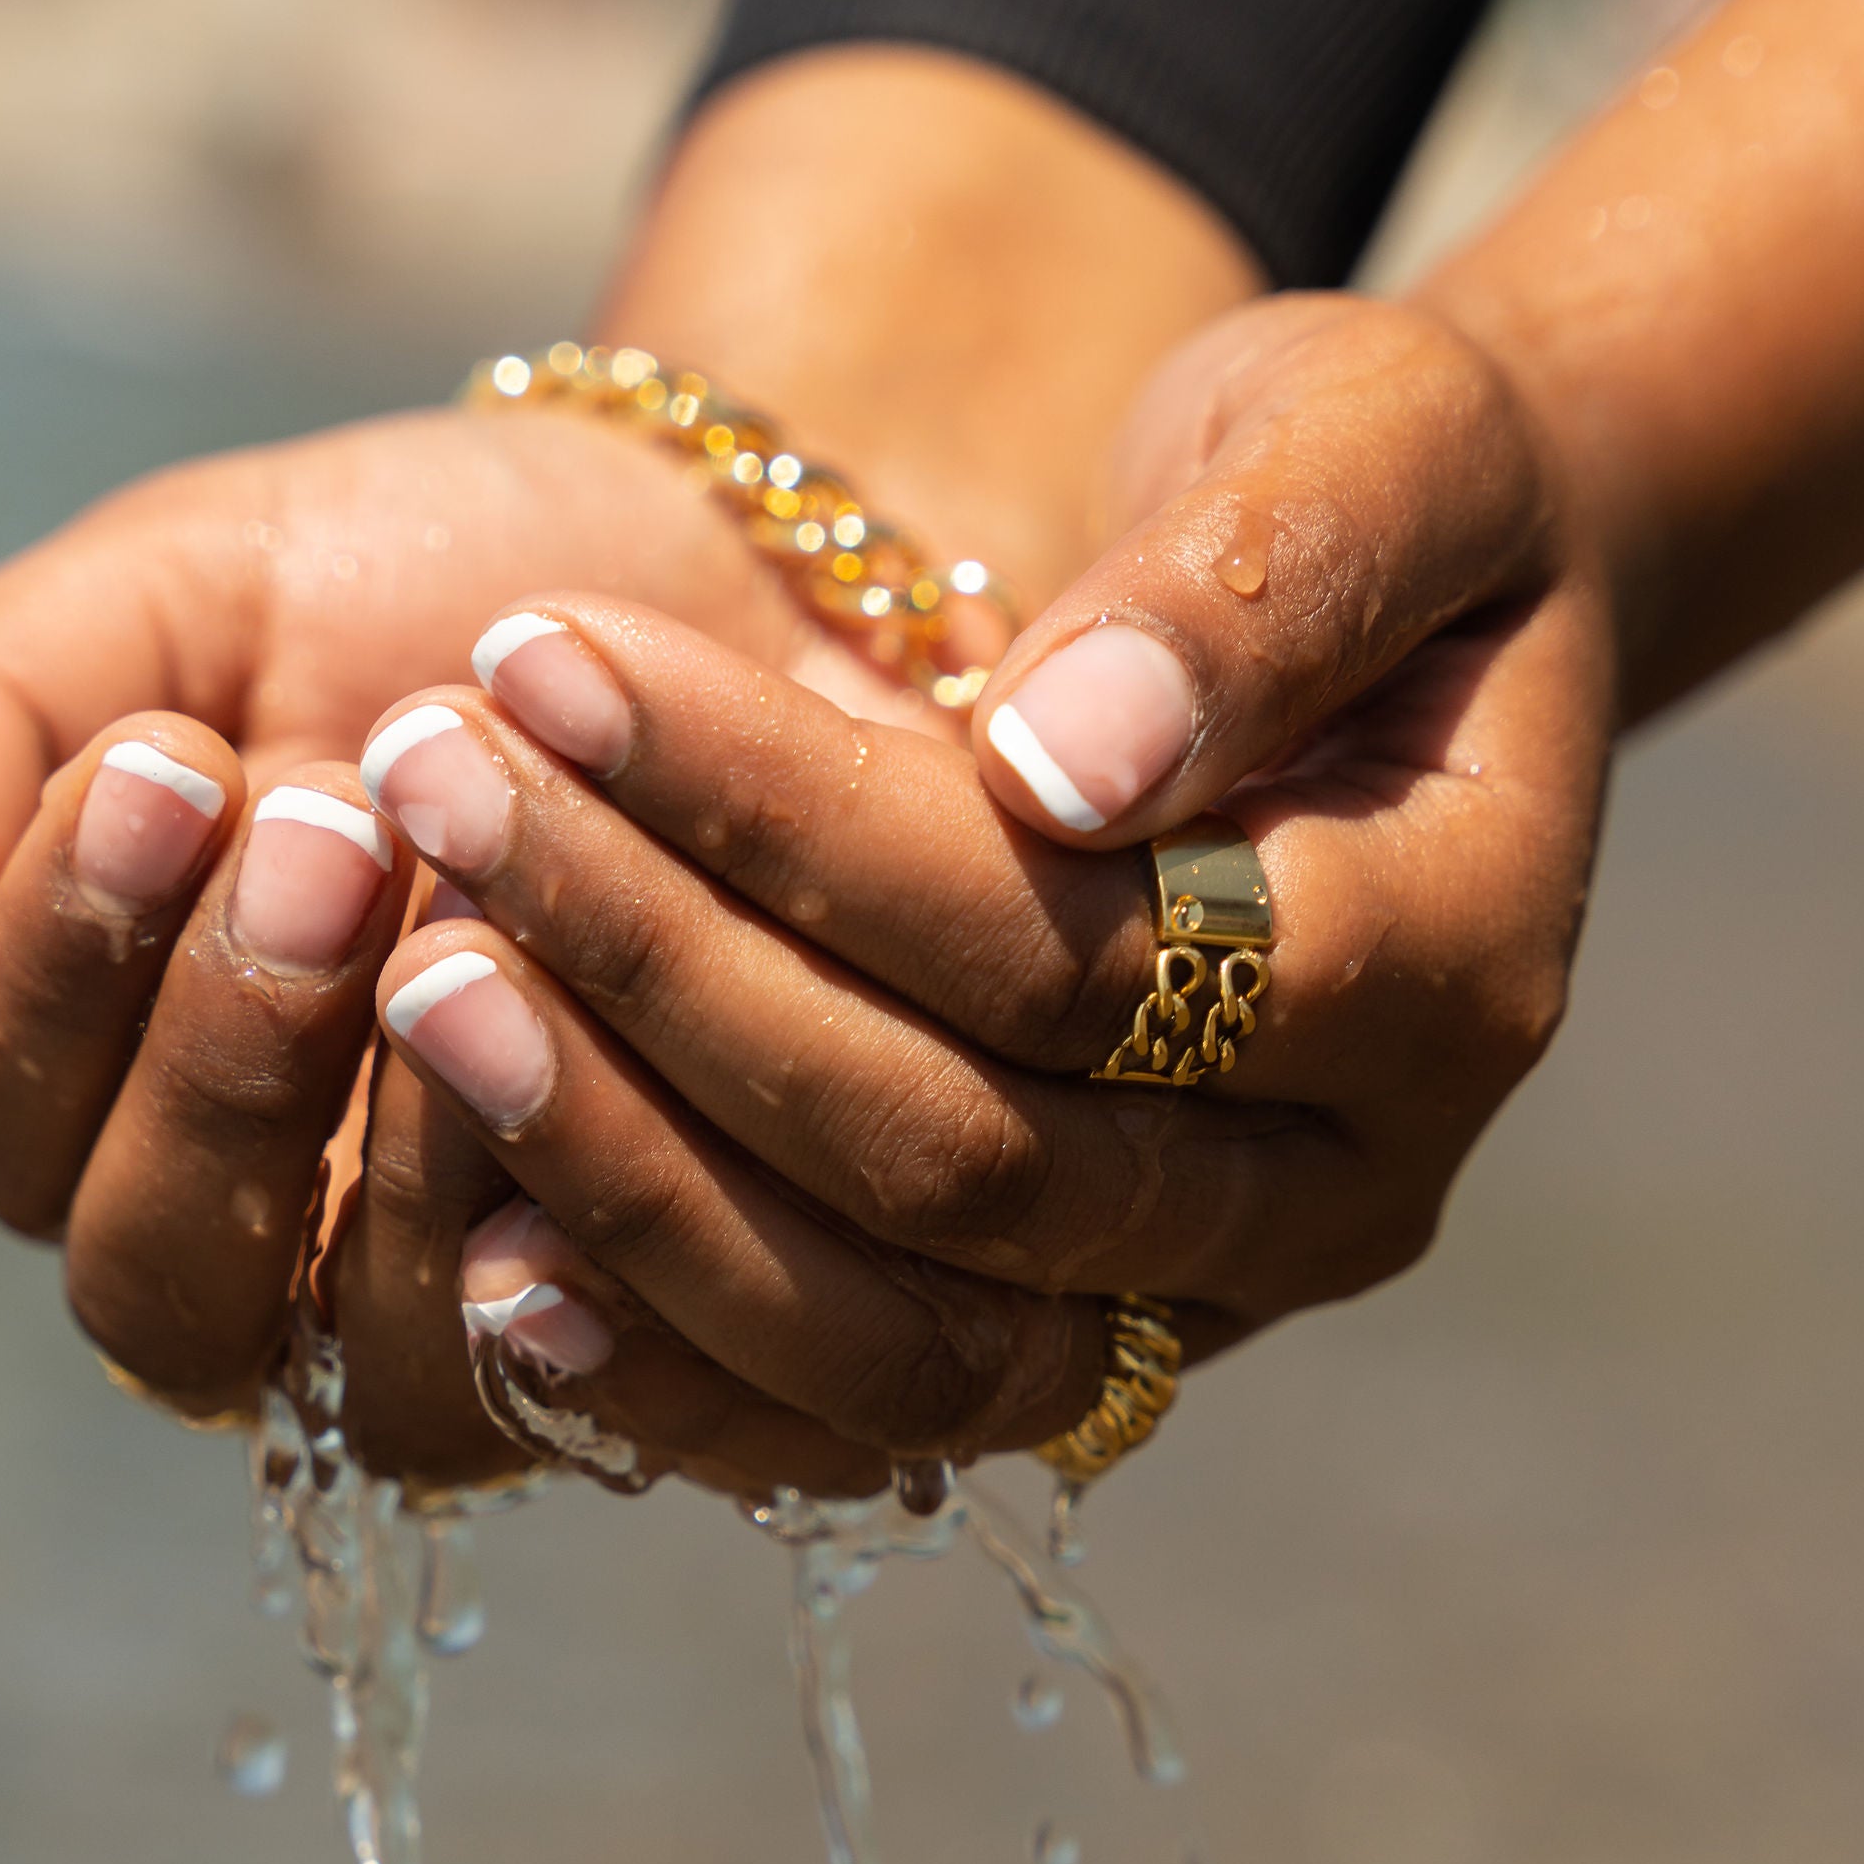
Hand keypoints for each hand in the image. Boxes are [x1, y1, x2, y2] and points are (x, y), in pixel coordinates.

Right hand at [0, 402, 934, 1496]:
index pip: (2, 1131)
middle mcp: (263, 1237)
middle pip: (160, 1294)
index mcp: (102, 1079)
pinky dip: (577, 1230)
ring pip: (363, 1377)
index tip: (168, 765)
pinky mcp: (641, 1323)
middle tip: (330, 831)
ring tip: (470, 921)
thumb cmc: (432, 595)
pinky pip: (577, 1380)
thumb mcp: (180, 593)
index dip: (57, 973)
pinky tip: (602, 1051)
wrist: (737, 592)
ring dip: (398, 1157)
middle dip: (223, 1062)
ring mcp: (452, 1308)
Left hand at [361, 293, 1609, 1431]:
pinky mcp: (1080, 1350)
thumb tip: (1068, 763)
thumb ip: (1259, 582)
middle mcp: (1333, 1199)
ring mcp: (1205, 1307)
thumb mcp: (1376, 445)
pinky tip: (487, 1259)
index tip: (545, 656)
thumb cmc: (1377, 519)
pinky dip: (682, 1361)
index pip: (1066, 947)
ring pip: (901, 1338)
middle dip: (667, 977)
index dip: (791, 821)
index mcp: (1443, 977)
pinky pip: (866, 1419)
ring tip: (421, 989)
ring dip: (636, 1179)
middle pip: (960, 1159)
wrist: (1404, 672)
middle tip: (440, 797)